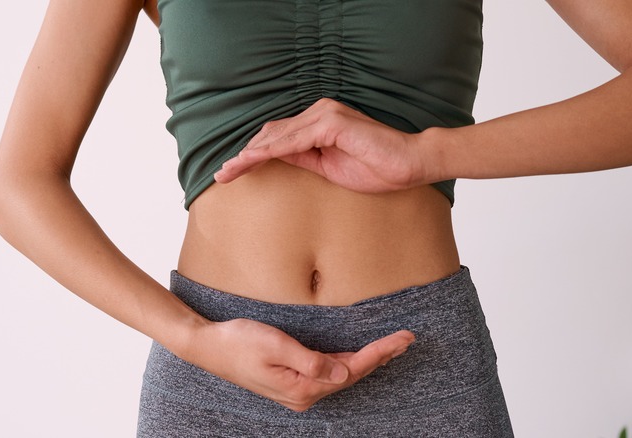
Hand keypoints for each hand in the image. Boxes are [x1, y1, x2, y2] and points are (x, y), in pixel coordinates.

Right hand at [186, 318, 414, 411]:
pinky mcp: (293, 380)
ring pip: (342, 375)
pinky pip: (328, 373)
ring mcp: (298, 390)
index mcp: (302, 388)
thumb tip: (343, 374)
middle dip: (381, 356)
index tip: (401, 339)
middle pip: (352, 375)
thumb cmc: (239, 341)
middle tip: (407, 339)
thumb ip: (311, 361)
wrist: (208, 347)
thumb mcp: (276, 346)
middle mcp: (304, 395)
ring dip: (368, 360)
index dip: (379, 353)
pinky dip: (348, 362)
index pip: (351, 369)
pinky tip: (360, 355)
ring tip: (392, 346)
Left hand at [214, 98, 433, 192]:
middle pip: (271, 134)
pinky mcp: (331, 124)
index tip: (233, 172)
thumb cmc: (376, 167)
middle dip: (245, 155)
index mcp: (319, 122)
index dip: (253, 154)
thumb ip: (304, 159)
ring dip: (249, 155)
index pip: (278, 137)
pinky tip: (250, 162)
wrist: (409, 164)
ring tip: (228, 172)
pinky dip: (269, 152)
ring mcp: (325, 115)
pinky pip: (293, 141)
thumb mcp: (329, 167)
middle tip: (221, 175)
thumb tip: (276, 159)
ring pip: (276, 136)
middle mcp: (319, 112)